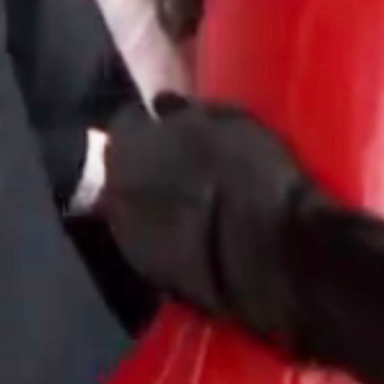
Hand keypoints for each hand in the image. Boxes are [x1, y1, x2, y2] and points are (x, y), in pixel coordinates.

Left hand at [97, 104, 315, 349]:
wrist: (268, 255)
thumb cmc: (249, 174)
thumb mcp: (224, 122)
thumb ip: (184, 113)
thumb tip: (161, 106)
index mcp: (127, 146)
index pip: (126, 122)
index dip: (149, 122)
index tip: (169, 123)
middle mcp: (115, 192)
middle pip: (125, 171)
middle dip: (146, 166)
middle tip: (180, 166)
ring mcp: (131, 240)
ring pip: (136, 212)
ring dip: (155, 205)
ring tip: (191, 205)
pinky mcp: (153, 277)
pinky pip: (156, 246)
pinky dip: (168, 237)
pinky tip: (196, 237)